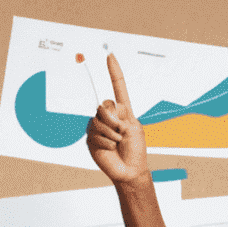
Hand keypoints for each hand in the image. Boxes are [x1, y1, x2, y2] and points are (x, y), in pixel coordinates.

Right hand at [85, 55, 147, 185]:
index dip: (114, 72)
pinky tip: (110, 148)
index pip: (118, 87)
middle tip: (121, 133)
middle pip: (104, 105)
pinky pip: (94, 133)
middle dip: (113, 120)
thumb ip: (121, 115)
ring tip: (117, 143)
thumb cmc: (136, 150)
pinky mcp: (91, 138)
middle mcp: (109, 116)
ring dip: (111, 133)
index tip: (110, 55)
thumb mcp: (134, 128)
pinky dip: (105, 142)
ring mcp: (99, 126)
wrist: (129, 171)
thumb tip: (107, 109)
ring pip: (98, 120)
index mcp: (122, 110)